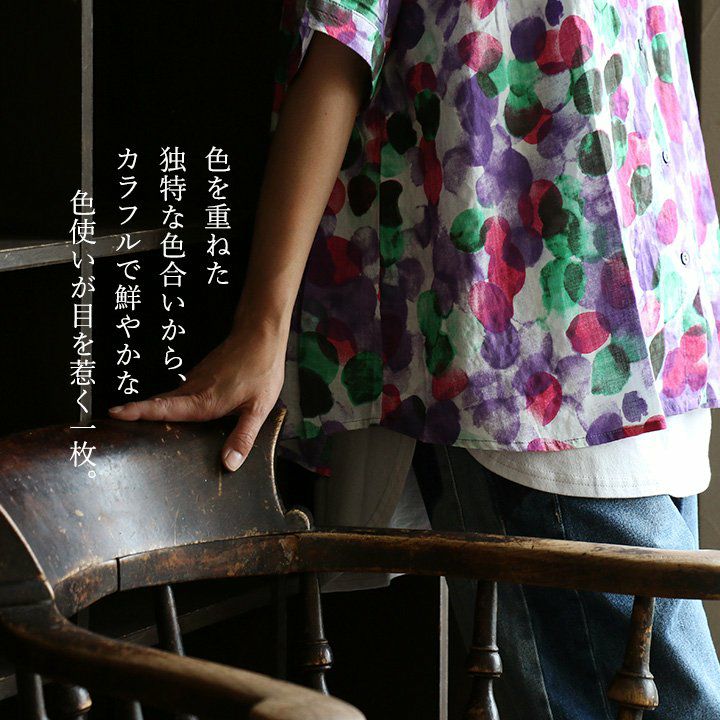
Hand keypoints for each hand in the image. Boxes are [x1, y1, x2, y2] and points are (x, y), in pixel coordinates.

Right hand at [107, 326, 286, 472]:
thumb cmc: (262, 369)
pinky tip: (169, 412)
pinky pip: (179, 392)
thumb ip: (242, 437)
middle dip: (134, 414)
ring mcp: (195, 379)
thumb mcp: (258, 408)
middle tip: (109, 426)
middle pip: (158, 404)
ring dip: (149, 409)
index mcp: (204, 400)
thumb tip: (229, 464)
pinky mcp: (201, 374)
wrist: (261, 335)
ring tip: (129, 424)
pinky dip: (167, 402)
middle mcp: (193, 389)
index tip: (114, 414)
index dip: (139, 412)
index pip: (164, 408)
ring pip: (167, 397)